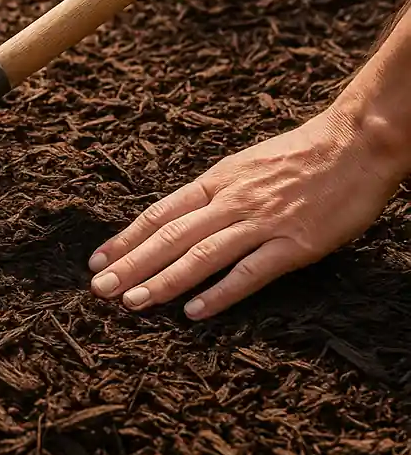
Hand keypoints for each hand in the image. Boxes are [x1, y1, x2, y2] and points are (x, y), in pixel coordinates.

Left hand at [86, 105, 405, 319]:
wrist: (357, 142)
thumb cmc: (301, 154)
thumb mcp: (244, 165)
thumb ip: (215, 193)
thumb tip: (181, 217)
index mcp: (216, 181)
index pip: (159, 214)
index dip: (126, 239)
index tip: (97, 260)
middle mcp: (231, 201)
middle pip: (169, 237)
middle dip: (130, 265)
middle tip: (99, 289)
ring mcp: (262, 222)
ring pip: (201, 256)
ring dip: (163, 281)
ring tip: (132, 303)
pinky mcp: (295, 244)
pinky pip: (250, 272)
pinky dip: (220, 293)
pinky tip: (194, 312)